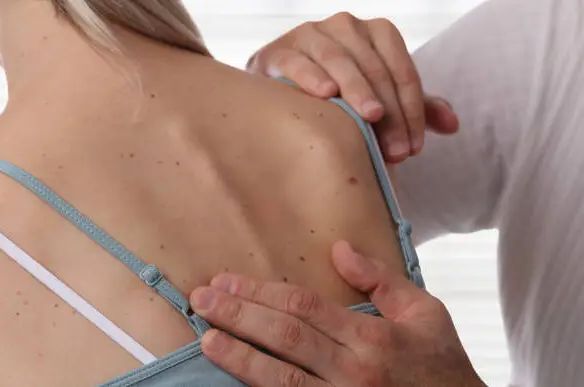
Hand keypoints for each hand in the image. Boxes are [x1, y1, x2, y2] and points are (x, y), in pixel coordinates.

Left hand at [190, 241, 484, 386]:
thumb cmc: (442, 364)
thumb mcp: (425, 312)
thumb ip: (381, 279)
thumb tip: (339, 248)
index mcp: (373, 336)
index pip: (303, 307)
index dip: (261, 293)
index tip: (227, 281)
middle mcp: (354, 370)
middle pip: (285, 336)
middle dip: (239, 316)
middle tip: (202, 300)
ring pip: (280, 378)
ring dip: (239, 356)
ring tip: (207, 338)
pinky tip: (236, 376)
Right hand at [247, 13, 458, 162]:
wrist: (285, 87)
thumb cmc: (341, 93)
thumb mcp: (383, 99)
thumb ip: (416, 108)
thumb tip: (454, 125)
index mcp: (377, 33)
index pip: (403, 71)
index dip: (413, 111)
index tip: (414, 149)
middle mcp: (346, 26)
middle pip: (375, 69)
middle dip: (389, 112)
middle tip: (395, 151)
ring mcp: (311, 34)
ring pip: (340, 60)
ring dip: (358, 90)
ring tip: (371, 118)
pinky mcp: (280, 50)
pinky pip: (298, 61)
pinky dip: (311, 75)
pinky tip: (326, 93)